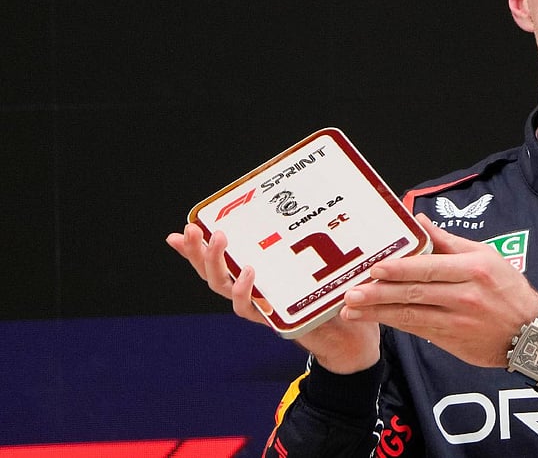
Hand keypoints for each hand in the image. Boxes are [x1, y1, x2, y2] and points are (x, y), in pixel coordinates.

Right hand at [166, 223, 380, 373]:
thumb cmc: (332, 295)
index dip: (197, 249)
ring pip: (223, 287)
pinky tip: (248, 271)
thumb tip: (307, 208)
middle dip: (198, 251)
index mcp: (254, 278)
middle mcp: (250, 292)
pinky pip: (248, 308)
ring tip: (219, 239)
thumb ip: (307, 244)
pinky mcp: (272, 319)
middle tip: (192, 229)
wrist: (349, 333)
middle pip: (212, 272)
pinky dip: (244, 290)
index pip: (218, 261)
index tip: (183, 228)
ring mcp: (258, 306)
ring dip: (216, 263)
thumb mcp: (318, 263)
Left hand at [341, 214, 537, 368]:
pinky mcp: (452, 338)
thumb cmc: (508, 290)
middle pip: (416, 292)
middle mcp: (466, 295)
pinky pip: (418, 329)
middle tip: (351, 292)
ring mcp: (458, 320)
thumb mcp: (487, 257)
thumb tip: (420, 223)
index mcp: (474, 269)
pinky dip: (394, 323)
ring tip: (351, 309)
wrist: (531, 333)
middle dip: (380, 292)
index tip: (375, 268)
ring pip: (412, 314)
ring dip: (379, 311)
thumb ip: (450, 242)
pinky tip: (375, 319)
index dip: (401, 269)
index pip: (431, 267)